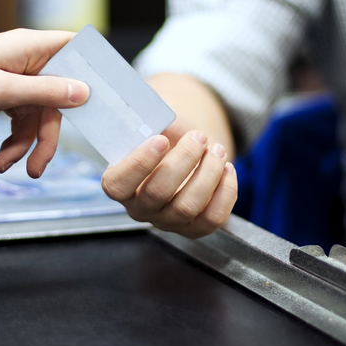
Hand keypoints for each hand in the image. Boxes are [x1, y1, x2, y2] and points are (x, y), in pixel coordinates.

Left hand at [0, 29, 89, 177]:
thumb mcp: (1, 92)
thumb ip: (45, 92)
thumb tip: (83, 91)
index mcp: (29, 47)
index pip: (75, 49)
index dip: (92, 71)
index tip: (103, 101)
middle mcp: (25, 60)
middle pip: (57, 97)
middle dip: (48, 134)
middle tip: (39, 165)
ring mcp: (14, 78)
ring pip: (38, 114)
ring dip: (27, 144)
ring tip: (9, 166)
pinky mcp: (2, 94)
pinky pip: (20, 120)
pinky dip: (13, 141)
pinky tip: (1, 159)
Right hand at [101, 127, 237, 238]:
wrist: (183, 153)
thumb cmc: (164, 138)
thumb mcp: (153, 126)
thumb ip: (152, 121)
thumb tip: (163, 117)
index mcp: (119, 184)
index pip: (117, 185)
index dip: (138, 163)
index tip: (161, 139)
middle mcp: (140, 208)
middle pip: (157, 192)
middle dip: (184, 160)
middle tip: (198, 137)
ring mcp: (167, 222)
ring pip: (188, 206)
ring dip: (208, 173)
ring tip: (217, 149)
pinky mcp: (194, 229)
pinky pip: (213, 218)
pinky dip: (226, 191)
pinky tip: (227, 169)